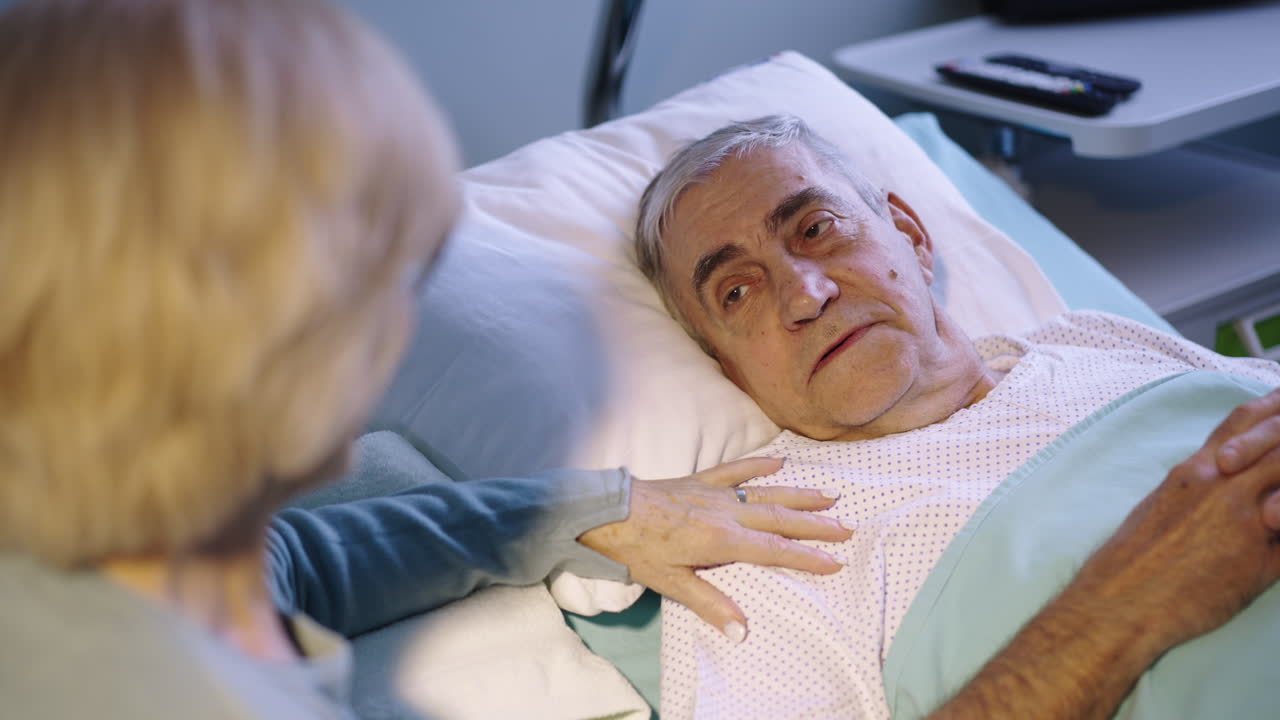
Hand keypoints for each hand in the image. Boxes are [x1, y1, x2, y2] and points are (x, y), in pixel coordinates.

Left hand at [577, 456, 851, 641]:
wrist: (610, 511)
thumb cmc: (639, 549)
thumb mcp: (672, 583)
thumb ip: (710, 604)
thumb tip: (742, 631)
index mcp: (722, 540)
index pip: (773, 551)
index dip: (805, 557)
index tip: (835, 561)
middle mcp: (726, 513)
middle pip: (779, 519)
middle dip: (814, 525)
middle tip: (846, 527)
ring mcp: (716, 493)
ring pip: (765, 493)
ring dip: (798, 495)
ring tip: (829, 494)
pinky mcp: (701, 480)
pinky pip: (735, 469)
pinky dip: (758, 465)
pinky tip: (779, 462)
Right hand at [1073, 387, 1279, 655]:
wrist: (1122, 600)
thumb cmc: (1132, 558)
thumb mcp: (1161, 503)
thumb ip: (1201, 485)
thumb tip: (1224, 479)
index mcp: (1196, 470)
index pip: (1243, 421)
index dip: (1271, 410)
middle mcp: (1222, 484)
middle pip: (1279, 444)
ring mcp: (1244, 517)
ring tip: (1278, 506)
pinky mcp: (1260, 556)